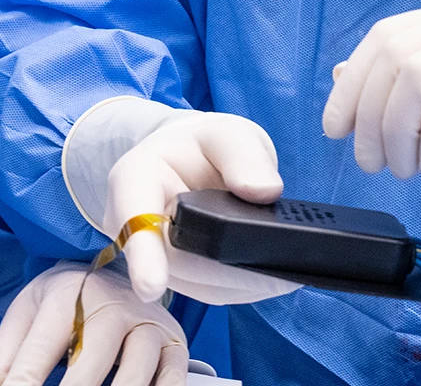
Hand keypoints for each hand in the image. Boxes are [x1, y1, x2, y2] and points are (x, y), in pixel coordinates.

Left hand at [0, 263, 186, 385]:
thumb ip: (7, 351)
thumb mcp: (27, 309)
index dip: (24, 382)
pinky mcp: (174, 342)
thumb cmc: (66, 298)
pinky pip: (173, 376)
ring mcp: (147, 324)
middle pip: (93, 359)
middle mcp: (113, 307)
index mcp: (69, 296)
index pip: (42, 348)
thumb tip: (0, 385)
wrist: (113, 267)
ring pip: (137, 371)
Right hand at [65, 98, 298, 303]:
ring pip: (197, 283)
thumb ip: (243, 155)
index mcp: (136, 179)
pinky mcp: (181, 275)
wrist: (195, 160)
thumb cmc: (205, 145)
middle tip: (278, 276)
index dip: (142, 254)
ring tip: (286, 275)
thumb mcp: (227, 133)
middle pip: (176, 262)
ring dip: (240, 283)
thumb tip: (264, 192)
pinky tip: (274, 278)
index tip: (151, 287)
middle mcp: (136, 226)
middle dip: (225, 272)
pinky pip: (210, 288)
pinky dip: (243, 285)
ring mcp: (156, 256)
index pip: (134, 219)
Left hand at [321, 0, 420, 208]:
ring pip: (416, 75)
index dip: (352, 82)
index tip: (336, 129)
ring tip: (408, 171)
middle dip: (368, 115)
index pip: (387, 36)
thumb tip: (342, 73)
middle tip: (373, 164)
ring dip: (396, 132)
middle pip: (394, 53)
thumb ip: (411, 88)